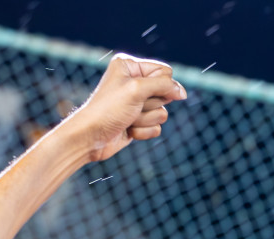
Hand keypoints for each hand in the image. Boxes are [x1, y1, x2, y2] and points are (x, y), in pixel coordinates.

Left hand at [55, 54, 186, 162]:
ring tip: (128, 119)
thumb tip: (183, 93)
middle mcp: (134, 83)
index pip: (164, 72)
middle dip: (151, 104)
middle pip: (165, 93)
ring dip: (146, 119)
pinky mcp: (138, 122)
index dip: (161, 85)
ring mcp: (136, 104)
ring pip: (162, 113)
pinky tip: (128, 130)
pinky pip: (156, 127)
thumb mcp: (137, 89)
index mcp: (130, 66)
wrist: (90, 137)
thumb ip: (164, 86)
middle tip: (132, 106)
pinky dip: (144, 131)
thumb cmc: (108, 109)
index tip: (142, 92)